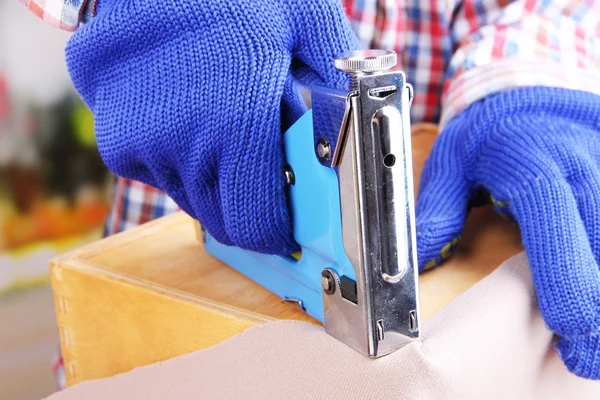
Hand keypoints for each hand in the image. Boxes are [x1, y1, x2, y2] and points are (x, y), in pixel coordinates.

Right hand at [65, 0, 358, 254]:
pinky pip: (162, 174)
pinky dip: (183, 160)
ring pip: (193, 198)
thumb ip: (339, 90)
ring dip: (217, 178)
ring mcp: (139, 146)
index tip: (289, 220)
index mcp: (234, 124)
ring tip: (228, 123)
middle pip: (224, 219)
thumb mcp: (308, 24)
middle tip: (264, 160)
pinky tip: (193, 117)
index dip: (278, 231)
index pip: (256, 226)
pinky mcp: (116, 141)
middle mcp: (180, 147)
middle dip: (251, 202)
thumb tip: (353, 147)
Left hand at [416, 87, 599, 378]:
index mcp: (532, 164)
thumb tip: (417, 263)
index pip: (556, 227)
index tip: (569, 331)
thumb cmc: (488, 130)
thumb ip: (436, 210)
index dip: (568, 283)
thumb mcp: (450, 160)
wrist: (532, 92)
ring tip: (592, 334)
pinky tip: (590, 290)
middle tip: (584, 355)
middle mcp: (581, 169)